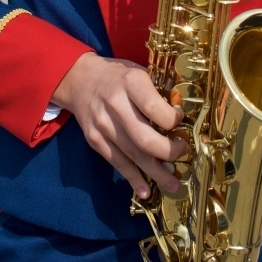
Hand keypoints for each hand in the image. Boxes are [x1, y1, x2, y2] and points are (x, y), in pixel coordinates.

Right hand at [51, 52, 186, 200]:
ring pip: (133, 155)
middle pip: (144, 138)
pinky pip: (117, 163)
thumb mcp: (139, 71)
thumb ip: (158, 89)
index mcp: (130, 83)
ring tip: (173, 184)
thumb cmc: (117, 75)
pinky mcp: (95, 140)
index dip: (172, 121)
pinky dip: (133, 179)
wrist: (80, 79)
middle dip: (168, 152)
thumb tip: (182, 109)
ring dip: (156, 173)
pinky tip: (146, 191)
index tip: (180, 123)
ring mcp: (103, 125)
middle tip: (182, 152)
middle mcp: (115, 105)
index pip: (154, 108)